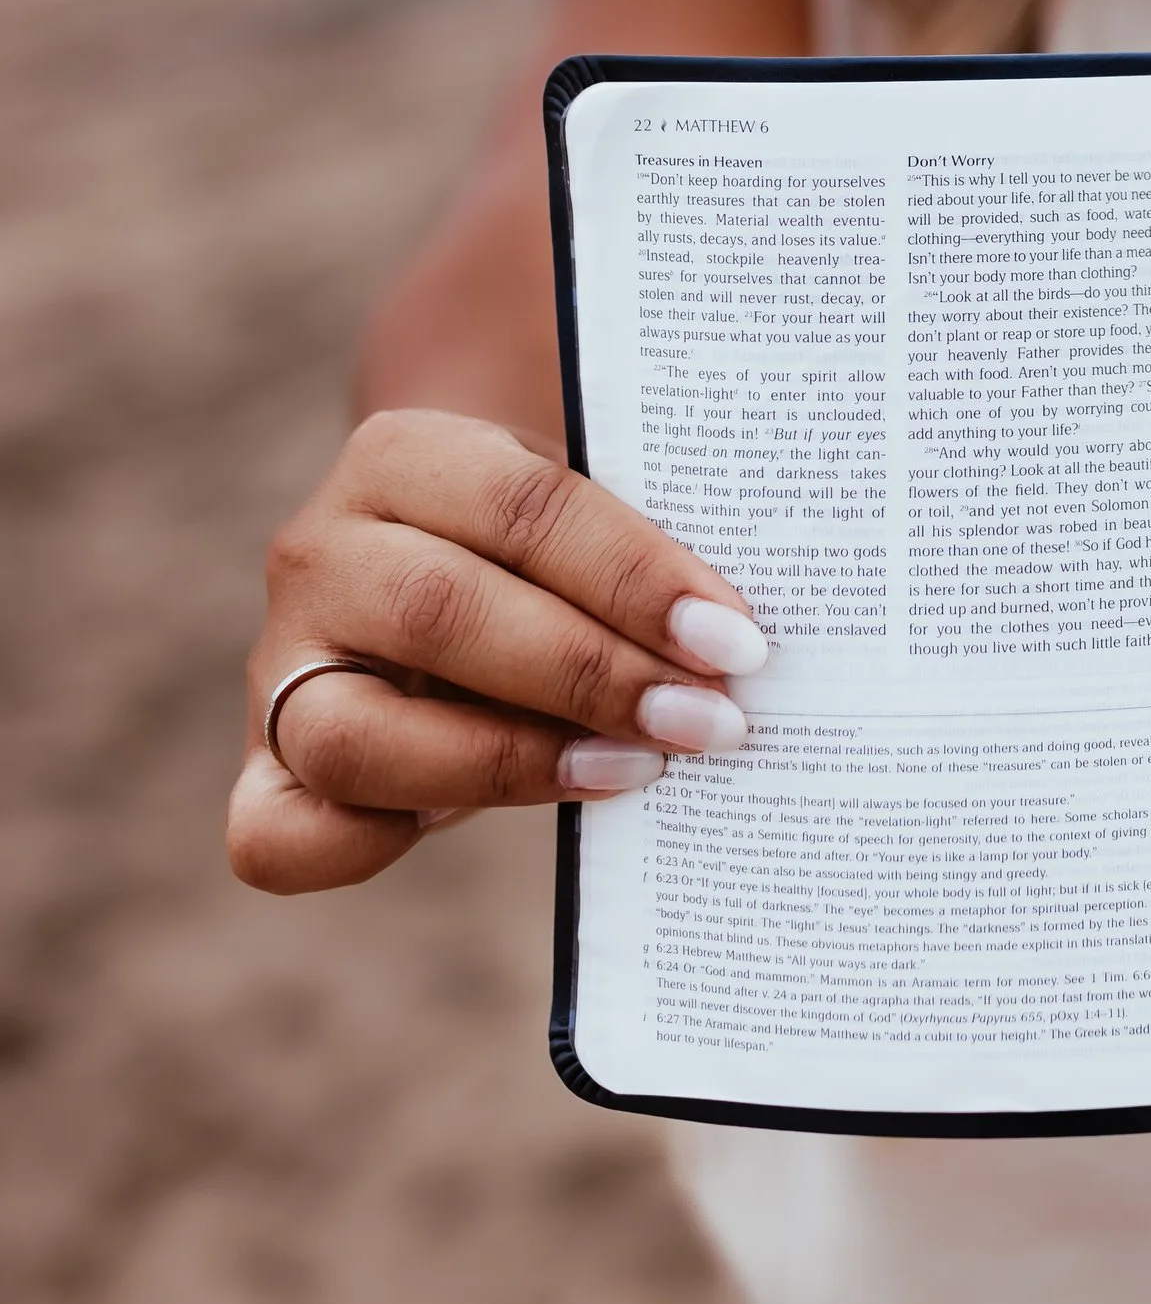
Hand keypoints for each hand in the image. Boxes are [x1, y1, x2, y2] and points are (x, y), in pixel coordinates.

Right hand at [229, 408, 767, 894]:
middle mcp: (318, 551)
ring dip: (511, 764)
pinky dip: (366, 849)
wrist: (433, 557)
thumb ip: (624, 564)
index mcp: (401, 454)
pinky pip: (278, 834)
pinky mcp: (262, 767)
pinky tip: (469, 832)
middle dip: (592, 676)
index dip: (634, 579)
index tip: (736, 642)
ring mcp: (278, 664)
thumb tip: (735, 650)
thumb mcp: (569, 517)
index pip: (524, 508)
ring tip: (636, 772)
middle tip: (709, 720)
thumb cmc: (534, 545)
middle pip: (443, 613)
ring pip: (358, 734)